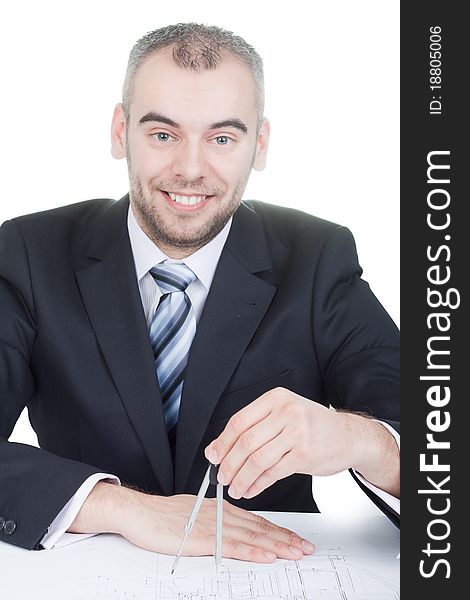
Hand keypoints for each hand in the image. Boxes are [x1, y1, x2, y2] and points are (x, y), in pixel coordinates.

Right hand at [69, 482, 314, 562]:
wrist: (140, 512)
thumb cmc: (163, 515)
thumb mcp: (196, 513)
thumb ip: (216, 520)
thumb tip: (234, 528)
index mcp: (222, 509)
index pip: (257, 520)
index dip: (279, 530)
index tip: (296, 538)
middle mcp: (222, 515)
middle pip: (260, 528)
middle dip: (285, 539)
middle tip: (306, 548)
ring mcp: (213, 527)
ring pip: (252, 537)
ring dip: (277, 546)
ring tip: (295, 553)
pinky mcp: (202, 539)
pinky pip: (232, 546)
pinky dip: (252, 552)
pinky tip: (266, 556)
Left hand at [204, 387, 399, 498]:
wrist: (349, 435)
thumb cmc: (313, 425)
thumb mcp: (286, 413)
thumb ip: (257, 426)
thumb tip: (221, 447)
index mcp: (276, 399)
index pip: (239, 421)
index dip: (222, 442)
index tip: (213, 456)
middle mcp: (286, 412)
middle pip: (246, 441)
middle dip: (229, 464)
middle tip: (221, 477)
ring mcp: (297, 433)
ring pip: (257, 459)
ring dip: (241, 478)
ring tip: (235, 488)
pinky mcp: (305, 454)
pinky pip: (273, 473)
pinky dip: (258, 485)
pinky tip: (252, 490)